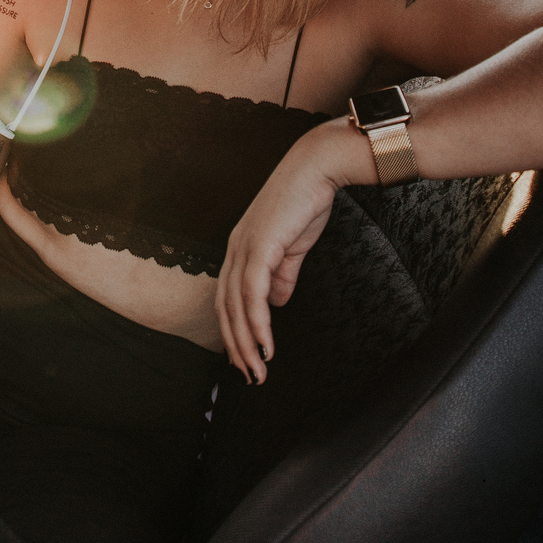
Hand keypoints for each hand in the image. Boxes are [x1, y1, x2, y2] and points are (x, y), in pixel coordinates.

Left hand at [216, 125, 350, 384]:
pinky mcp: (260, 246)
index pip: (228, 298)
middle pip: (225, 307)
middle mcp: (235, 248)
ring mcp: (244, 247)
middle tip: (249, 375)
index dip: (234, 330)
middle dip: (236, 345)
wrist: (317, 168)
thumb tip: (277, 302)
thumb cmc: (306, 201)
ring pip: (236, 305)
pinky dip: (257, 322)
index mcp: (240, 248)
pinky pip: (253, 293)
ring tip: (258, 370)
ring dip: (246, 342)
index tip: (246, 357)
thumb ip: (283, 273)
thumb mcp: (292, 245)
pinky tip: (265, 344)